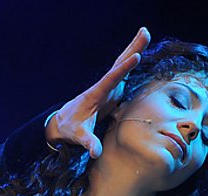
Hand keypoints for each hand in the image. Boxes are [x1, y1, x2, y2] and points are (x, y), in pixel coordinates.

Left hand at [45, 27, 150, 156]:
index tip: (135, 56)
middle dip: (131, 48)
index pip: (111, 79)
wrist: (62, 123)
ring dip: (133, 49)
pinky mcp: (110, 90)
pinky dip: (131, 60)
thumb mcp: (79, 136)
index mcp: (96, 94)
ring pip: (120, 64)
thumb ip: (88, 143)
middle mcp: (101, 86)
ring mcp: (106, 86)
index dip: (123, 68)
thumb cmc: (70, 129)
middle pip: (118, 64)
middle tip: (144, 31)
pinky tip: (139, 51)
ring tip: (145, 32)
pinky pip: (122, 71)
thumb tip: (95, 153)